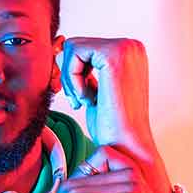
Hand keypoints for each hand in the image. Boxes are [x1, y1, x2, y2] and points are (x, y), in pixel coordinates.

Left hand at [59, 36, 172, 192]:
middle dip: (70, 76)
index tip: (82, 99)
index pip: (85, 47)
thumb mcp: (94, 91)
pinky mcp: (114, 55)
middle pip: (77, 44)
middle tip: (80, 102)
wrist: (124, 148)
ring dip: (71, 79)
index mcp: (130, 53)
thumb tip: (60, 51)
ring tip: (84, 101)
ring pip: (73, 47)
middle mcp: (132, 46)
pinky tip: (86, 100)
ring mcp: (126, 48)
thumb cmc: (110, 126)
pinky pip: (74, 53)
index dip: (74, 74)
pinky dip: (72, 79)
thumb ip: (84, 70)